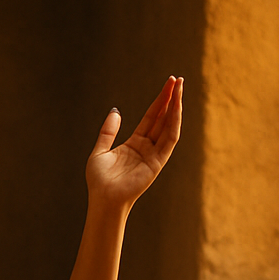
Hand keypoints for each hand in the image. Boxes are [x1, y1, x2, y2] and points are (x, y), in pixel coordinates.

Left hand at [86, 76, 182, 212]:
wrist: (103, 199)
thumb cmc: (99, 181)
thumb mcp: (100, 151)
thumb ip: (108, 131)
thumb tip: (115, 110)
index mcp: (135, 144)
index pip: (151, 118)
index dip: (159, 101)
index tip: (168, 84)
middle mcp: (147, 148)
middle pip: (162, 118)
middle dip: (170, 99)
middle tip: (177, 80)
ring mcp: (154, 155)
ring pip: (169, 126)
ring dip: (175, 107)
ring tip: (179, 88)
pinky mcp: (158, 162)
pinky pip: (169, 139)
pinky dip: (174, 123)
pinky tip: (176, 108)